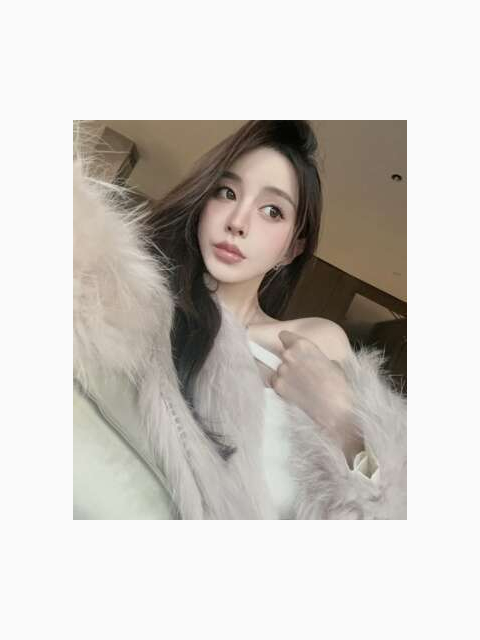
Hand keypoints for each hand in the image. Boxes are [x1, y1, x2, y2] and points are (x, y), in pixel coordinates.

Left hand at [271, 330, 361, 462]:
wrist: (334, 407)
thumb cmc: (337, 384)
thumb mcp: (331, 363)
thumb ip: (316, 357)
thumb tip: (314, 362)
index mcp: (302, 345)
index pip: (284, 336)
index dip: (288, 342)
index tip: (290, 347)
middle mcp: (288, 355)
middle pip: (282, 354)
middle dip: (290, 361)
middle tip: (302, 372)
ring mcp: (281, 370)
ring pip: (279, 369)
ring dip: (286, 375)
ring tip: (301, 385)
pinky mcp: (277, 385)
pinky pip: (275, 382)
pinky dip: (282, 387)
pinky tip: (295, 392)